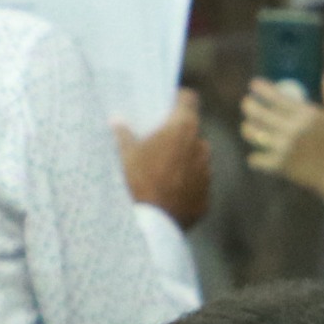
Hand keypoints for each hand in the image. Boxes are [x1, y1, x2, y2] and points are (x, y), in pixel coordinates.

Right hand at [115, 87, 212, 226]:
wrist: (150, 224)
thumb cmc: (134, 181)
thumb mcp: (123, 155)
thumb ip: (122, 134)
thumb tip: (117, 121)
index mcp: (182, 129)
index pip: (189, 100)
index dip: (179, 99)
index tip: (169, 101)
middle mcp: (201, 147)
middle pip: (192, 132)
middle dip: (178, 135)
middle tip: (157, 141)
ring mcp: (207, 174)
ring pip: (197, 160)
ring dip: (183, 161)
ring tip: (159, 170)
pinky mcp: (207, 198)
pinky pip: (196, 186)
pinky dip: (185, 186)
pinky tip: (166, 193)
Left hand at [241, 72, 323, 210]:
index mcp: (305, 115)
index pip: (275, 97)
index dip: (260, 88)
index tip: (254, 84)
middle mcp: (291, 130)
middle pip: (257, 113)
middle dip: (248, 105)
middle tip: (248, 103)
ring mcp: (282, 148)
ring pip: (252, 134)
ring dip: (248, 128)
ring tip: (250, 126)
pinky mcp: (279, 166)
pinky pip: (255, 159)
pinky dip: (255, 157)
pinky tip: (258, 155)